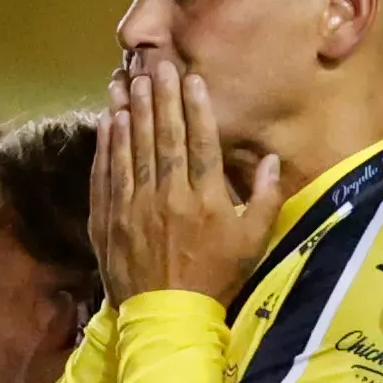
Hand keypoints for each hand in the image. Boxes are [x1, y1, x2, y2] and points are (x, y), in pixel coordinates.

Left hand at [94, 53, 278, 309]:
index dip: (195, 106)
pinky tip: (110, 121)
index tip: (190, 77)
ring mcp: (134, 206)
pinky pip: (108, 174)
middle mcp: (168, 195)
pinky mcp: (110, 219)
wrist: (167, 319)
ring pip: (132, 148)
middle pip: (164, 136)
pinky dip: (108, 145)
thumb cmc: (215, 280)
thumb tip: (274, 161)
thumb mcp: (252, 243)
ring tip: (129, 80)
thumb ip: (267, 200)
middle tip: (155, 64)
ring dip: (132, 111)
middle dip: (160, 96)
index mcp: (205, 199)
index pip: (201, 141)